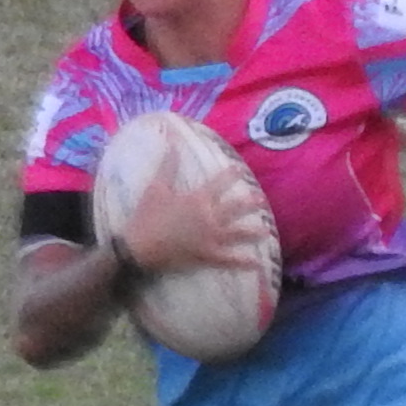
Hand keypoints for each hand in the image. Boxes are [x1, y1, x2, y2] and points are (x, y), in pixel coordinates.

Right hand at [115, 161, 273, 278]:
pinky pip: (229, 259)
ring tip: (266, 231)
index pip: (220, 183)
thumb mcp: (156, 188)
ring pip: (237, 234)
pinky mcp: (207, 256)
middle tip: (262, 199)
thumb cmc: (147, 217)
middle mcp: (210, 217)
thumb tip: (172, 141)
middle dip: (250, 203)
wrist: (139, 247)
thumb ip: (167, 165)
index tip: (240, 169)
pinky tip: (256, 264)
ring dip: (253, 232)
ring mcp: (211, 238)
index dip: (231, 175)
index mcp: (198, 199)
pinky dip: (243, 262)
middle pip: (235, 208)